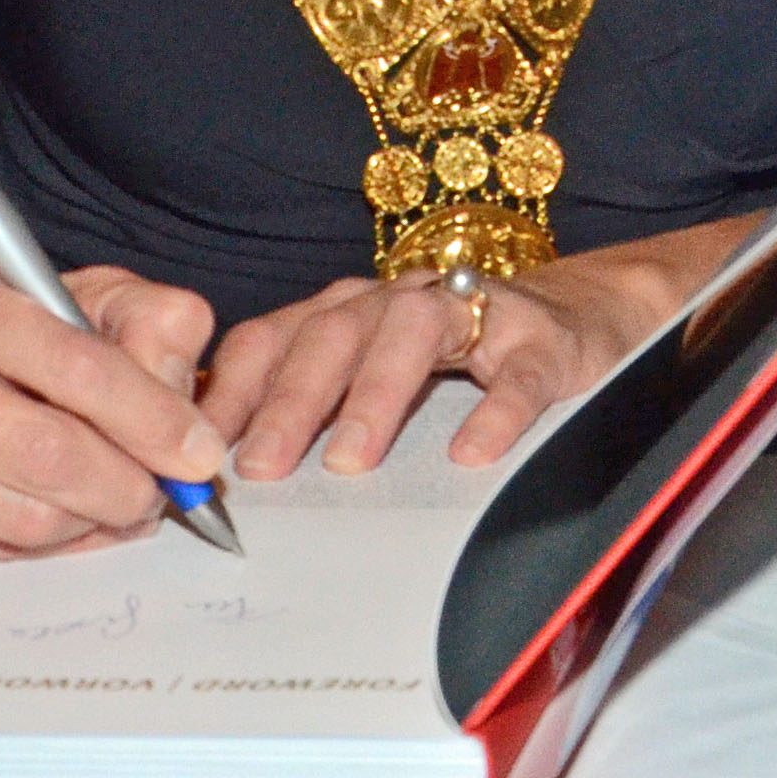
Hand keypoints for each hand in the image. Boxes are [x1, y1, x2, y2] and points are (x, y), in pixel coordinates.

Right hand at [0, 257, 227, 567]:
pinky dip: (35, 546)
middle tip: (157, 495)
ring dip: (87, 522)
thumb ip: (147, 326)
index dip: (154, 419)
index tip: (199, 456)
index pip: (79, 366)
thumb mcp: (70, 296)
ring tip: (100, 498)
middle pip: (51, 458)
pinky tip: (42, 512)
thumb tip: (189, 419)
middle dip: (128, 487)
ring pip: (25, 521)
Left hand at [199, 254, 650, 479]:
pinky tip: (472, 454)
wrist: (580, 316)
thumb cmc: (456, 364)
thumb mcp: (374, 380)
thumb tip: (222, 478)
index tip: (196, 451)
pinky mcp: (543, 340)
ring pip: (412, 330)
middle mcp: (399, 299)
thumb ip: (310, 412)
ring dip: (373, 393)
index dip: (230, 389)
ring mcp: (475, 312)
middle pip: (332, 331)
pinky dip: (495, 411)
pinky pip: (516, 370)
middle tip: (261, 468)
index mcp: (348, 311)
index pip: (272, 337)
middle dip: (290, 399)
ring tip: (349, 461)